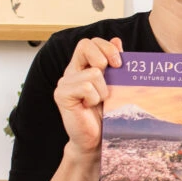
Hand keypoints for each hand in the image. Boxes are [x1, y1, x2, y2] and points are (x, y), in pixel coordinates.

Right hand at [54, 37, 122, 153]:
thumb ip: (113, 63)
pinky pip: (86, 87)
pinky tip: (88, 107)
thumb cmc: (105, 115)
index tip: (119, 63)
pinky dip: (94, 98)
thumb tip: (117, 40)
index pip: (90, 42)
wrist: (96, 140)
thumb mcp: (114, 85)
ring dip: (103, 90)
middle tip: (113, 74)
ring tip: (98, 102)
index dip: (106, 47)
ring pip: (93, 72)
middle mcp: (71, 72)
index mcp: (82, 67)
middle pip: (85, 45)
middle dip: (105, 56)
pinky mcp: (62, 95)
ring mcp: (65, 83)